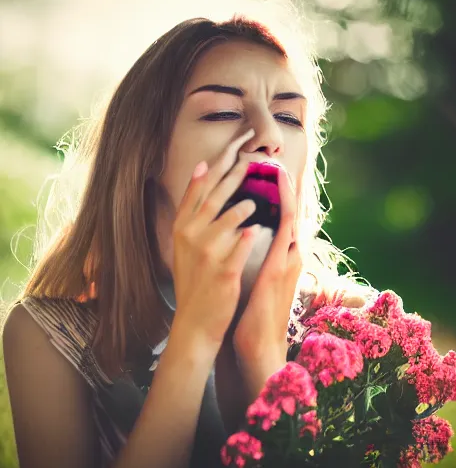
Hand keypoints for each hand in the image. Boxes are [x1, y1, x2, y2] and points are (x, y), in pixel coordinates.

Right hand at [169, 129, 260, 348]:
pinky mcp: (224, 270)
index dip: (214, 166)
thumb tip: (204, 175)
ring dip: (246, 203)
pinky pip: (242, 245)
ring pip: (230, 216)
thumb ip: (194, 215)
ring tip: (260, 195)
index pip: (197, 190)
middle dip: (235, 172)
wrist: (195, 321)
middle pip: (215, 196)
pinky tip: (260, 227)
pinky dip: (251, 234)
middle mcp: (191, 236)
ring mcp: (207, 252)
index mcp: (182, 228)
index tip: (230, 146)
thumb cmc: (195, 282)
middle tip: (252, 155)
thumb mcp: (185, 247)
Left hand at [233, 167, 302, 396]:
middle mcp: (290, 255)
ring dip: (289, 192)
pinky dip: (285, 207)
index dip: (281, 198)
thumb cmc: (254, 312)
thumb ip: (261, 260)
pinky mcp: (281, 266)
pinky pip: (285, 229)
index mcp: (283, 258)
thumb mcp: (259, 280)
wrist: (258, 342)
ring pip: (293, 216)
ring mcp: (289, 259)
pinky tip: (281, 189)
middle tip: (279, 162)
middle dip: (288, 189)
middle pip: (293, 215)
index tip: (272, 176)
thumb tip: (253, 243)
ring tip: (282, 166)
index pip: (284, 221)